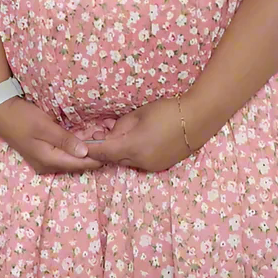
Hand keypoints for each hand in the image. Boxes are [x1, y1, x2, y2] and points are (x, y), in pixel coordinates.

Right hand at [0, 97, 109, 174]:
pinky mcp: (43, 152)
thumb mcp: (44, 126)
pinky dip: (75, 145)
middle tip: (107, 138)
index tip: (111, 147)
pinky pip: (64, 152)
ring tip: (100, 135)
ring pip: (70, 158)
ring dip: (84, 149)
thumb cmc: (21, 117)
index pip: (79, 163)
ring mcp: (44, 159)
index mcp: (48, 160)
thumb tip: (85, 152)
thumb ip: (64, 140)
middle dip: (92, 153)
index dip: (97, 157)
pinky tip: (84, 136)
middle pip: (76, 162)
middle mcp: (47, 164)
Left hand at [82, 95, 206, 172]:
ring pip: (126, 161)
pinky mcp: (160, 166)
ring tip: (120, 135)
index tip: (79, 145)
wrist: (198, 119)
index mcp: (132, 147)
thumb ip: (120, 126)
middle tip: (100, 134)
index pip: (103, 151)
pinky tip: (136, 141)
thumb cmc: (167, 111)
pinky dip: (132, 154)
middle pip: (113, 159)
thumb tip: (109, 134)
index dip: (90, 148)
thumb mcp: (138, 114)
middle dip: (105, 149)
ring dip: (119, 152)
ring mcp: (151, 166)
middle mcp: (140, 161)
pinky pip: (139, 162)